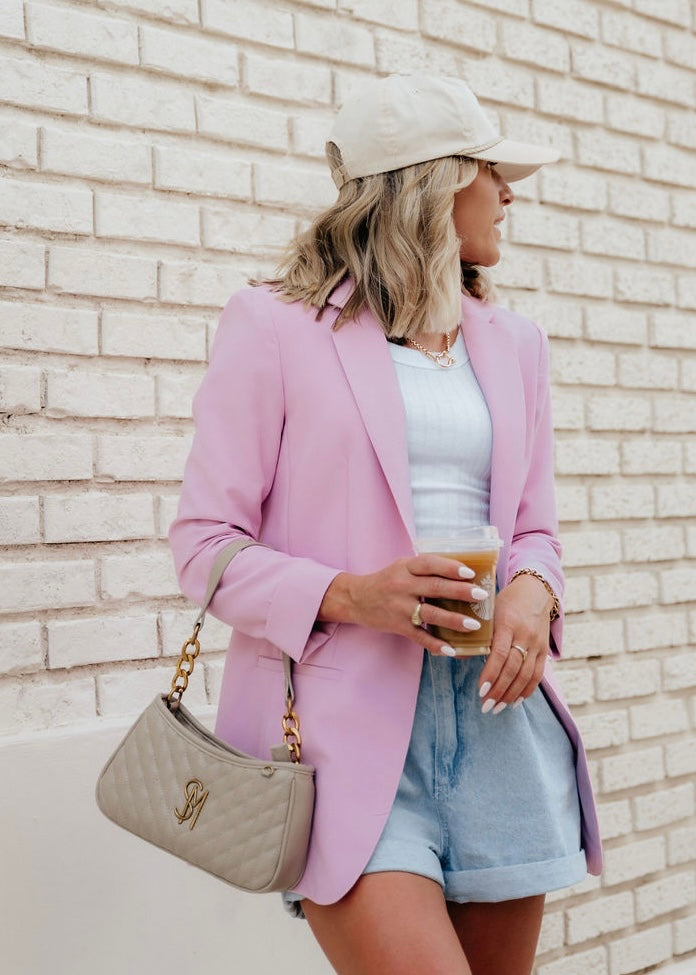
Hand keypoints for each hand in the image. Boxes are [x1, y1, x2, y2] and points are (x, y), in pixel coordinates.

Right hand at [318, 555, 487, 656]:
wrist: (355, 599)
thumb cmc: (386, 581)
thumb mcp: (402, 567)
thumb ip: (425, 568)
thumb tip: (462, 571)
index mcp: (405, 567)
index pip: (430, 564)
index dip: (450, 567)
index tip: (470, 572)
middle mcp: (402, 586)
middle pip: (435, 587)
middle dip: (460, 591)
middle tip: (481, 595)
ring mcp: (400, 607)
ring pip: (431, 613)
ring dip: (454, 620)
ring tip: (474, 624)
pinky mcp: (398, 626)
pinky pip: (420, 636)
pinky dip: (435, 644)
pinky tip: (451, 649)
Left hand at [478, 573, 553, 712]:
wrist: (535, 591)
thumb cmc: (504, 602)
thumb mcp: (487, 611)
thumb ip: (474, 633)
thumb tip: (452, 653)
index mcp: (507, 623)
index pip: (499, 653)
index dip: (491, 674)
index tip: (481, 690)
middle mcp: (525, 634)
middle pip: (513, 668)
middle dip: (499, 690)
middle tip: (485, 706)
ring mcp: (537, 643)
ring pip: (526, 675)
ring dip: (511, 695)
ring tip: (497, 708)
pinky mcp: (544, 650)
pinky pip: (538, 674)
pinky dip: (527, 690)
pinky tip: (515, 702)